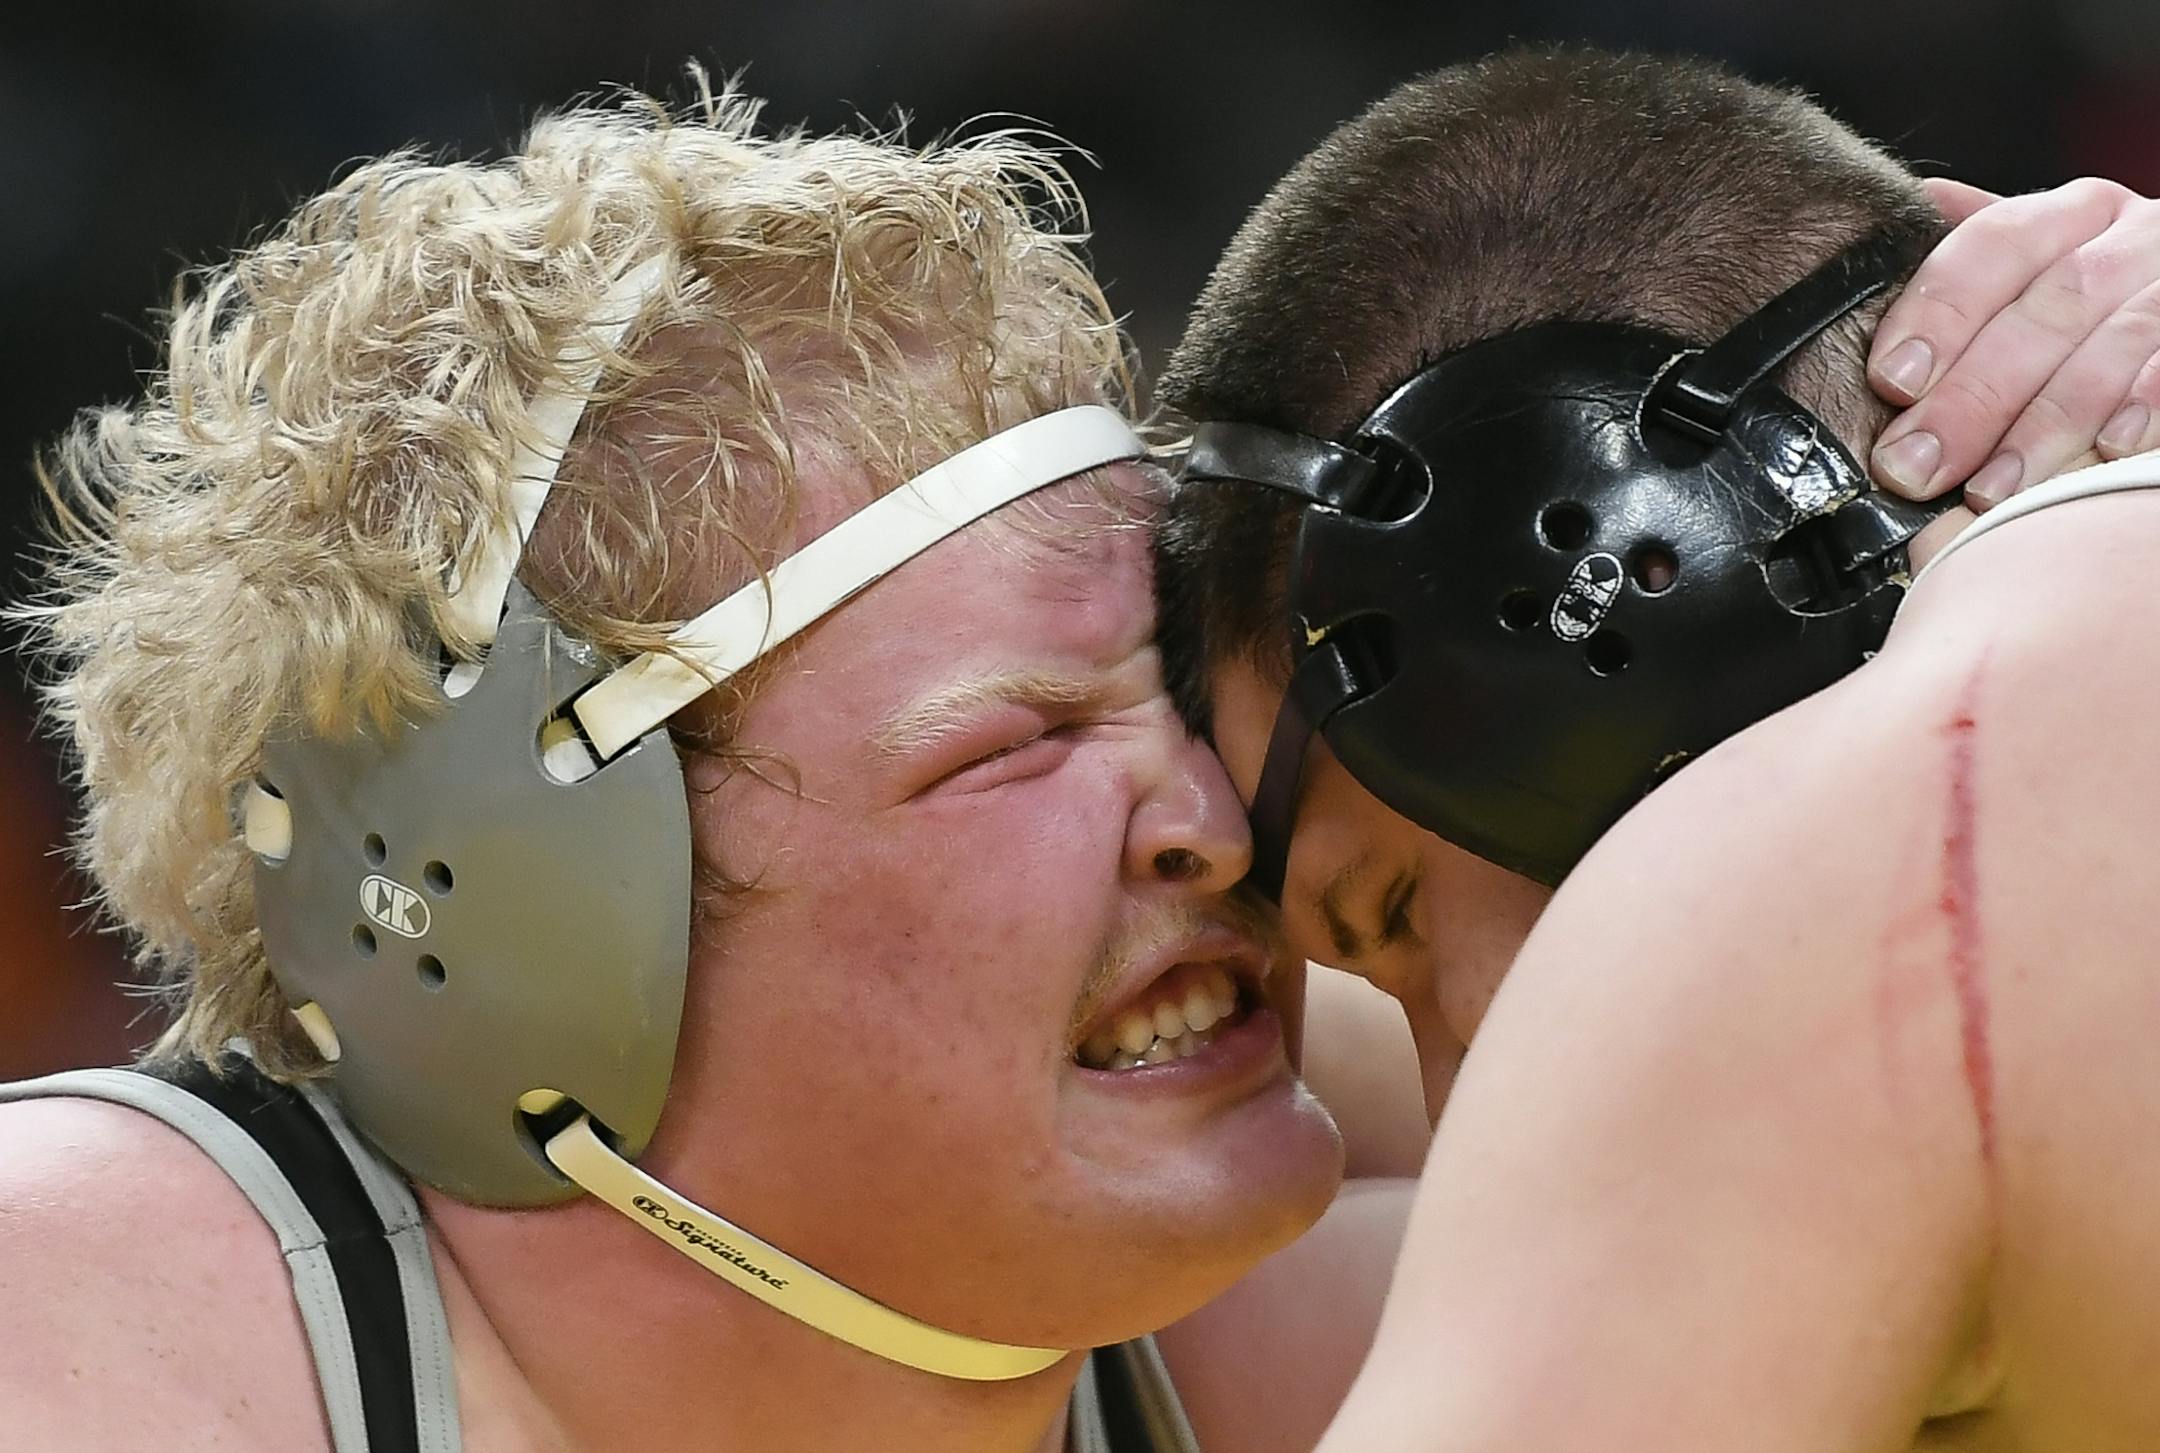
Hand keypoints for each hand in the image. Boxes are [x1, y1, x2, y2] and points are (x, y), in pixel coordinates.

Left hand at [1867, 177, 2159, 509]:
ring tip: (1990, 489)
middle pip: (2049, 305)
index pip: (1995, 243)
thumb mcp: (2036, 269)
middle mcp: (2134, 238)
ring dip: (2048, 421)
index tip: (1891, 382)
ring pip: (2117, 341)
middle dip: (1975, 394)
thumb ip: (1979, 259)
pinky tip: (2108, 448)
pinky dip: (2147, 402)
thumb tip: (1920, 206)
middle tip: (1915, 466)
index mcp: (2071, 215)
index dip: (1939, 311)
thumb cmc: (2089, 312)